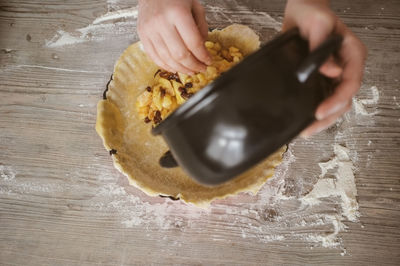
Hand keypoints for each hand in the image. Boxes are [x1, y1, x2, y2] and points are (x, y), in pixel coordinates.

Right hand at [137, 0, 211, 74]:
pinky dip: (166, 66)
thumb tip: (202, 48)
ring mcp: (150, 30)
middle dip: (193, 66)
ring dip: (181, 69)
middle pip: (180, 54)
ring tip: (190, 71)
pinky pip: (154, 57)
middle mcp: (162, 22)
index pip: (193, 42)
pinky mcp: (142, 35)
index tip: (209, 61)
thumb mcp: (195, 5)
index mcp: (178, 12)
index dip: (203, 56)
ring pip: (167, 59)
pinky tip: (176, 68)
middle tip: (201, 69)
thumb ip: (201, 26)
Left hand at [283, 0, 366, 136]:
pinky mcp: (319, 79)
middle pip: (343, 100)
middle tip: (309, 129)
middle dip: (328, 117)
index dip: (336, 100)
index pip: (350, 84)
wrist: (300, 12)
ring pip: (333, 103)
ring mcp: (333, 75)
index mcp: (352, 55)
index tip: (319, 112)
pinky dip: (312, 110)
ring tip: (305, 130)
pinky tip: (302, 120)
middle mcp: (345, 68)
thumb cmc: (312, 13)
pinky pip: (320, 98)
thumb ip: (322, 46)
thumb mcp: (317, 24)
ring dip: (321, 120)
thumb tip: (330, 71)